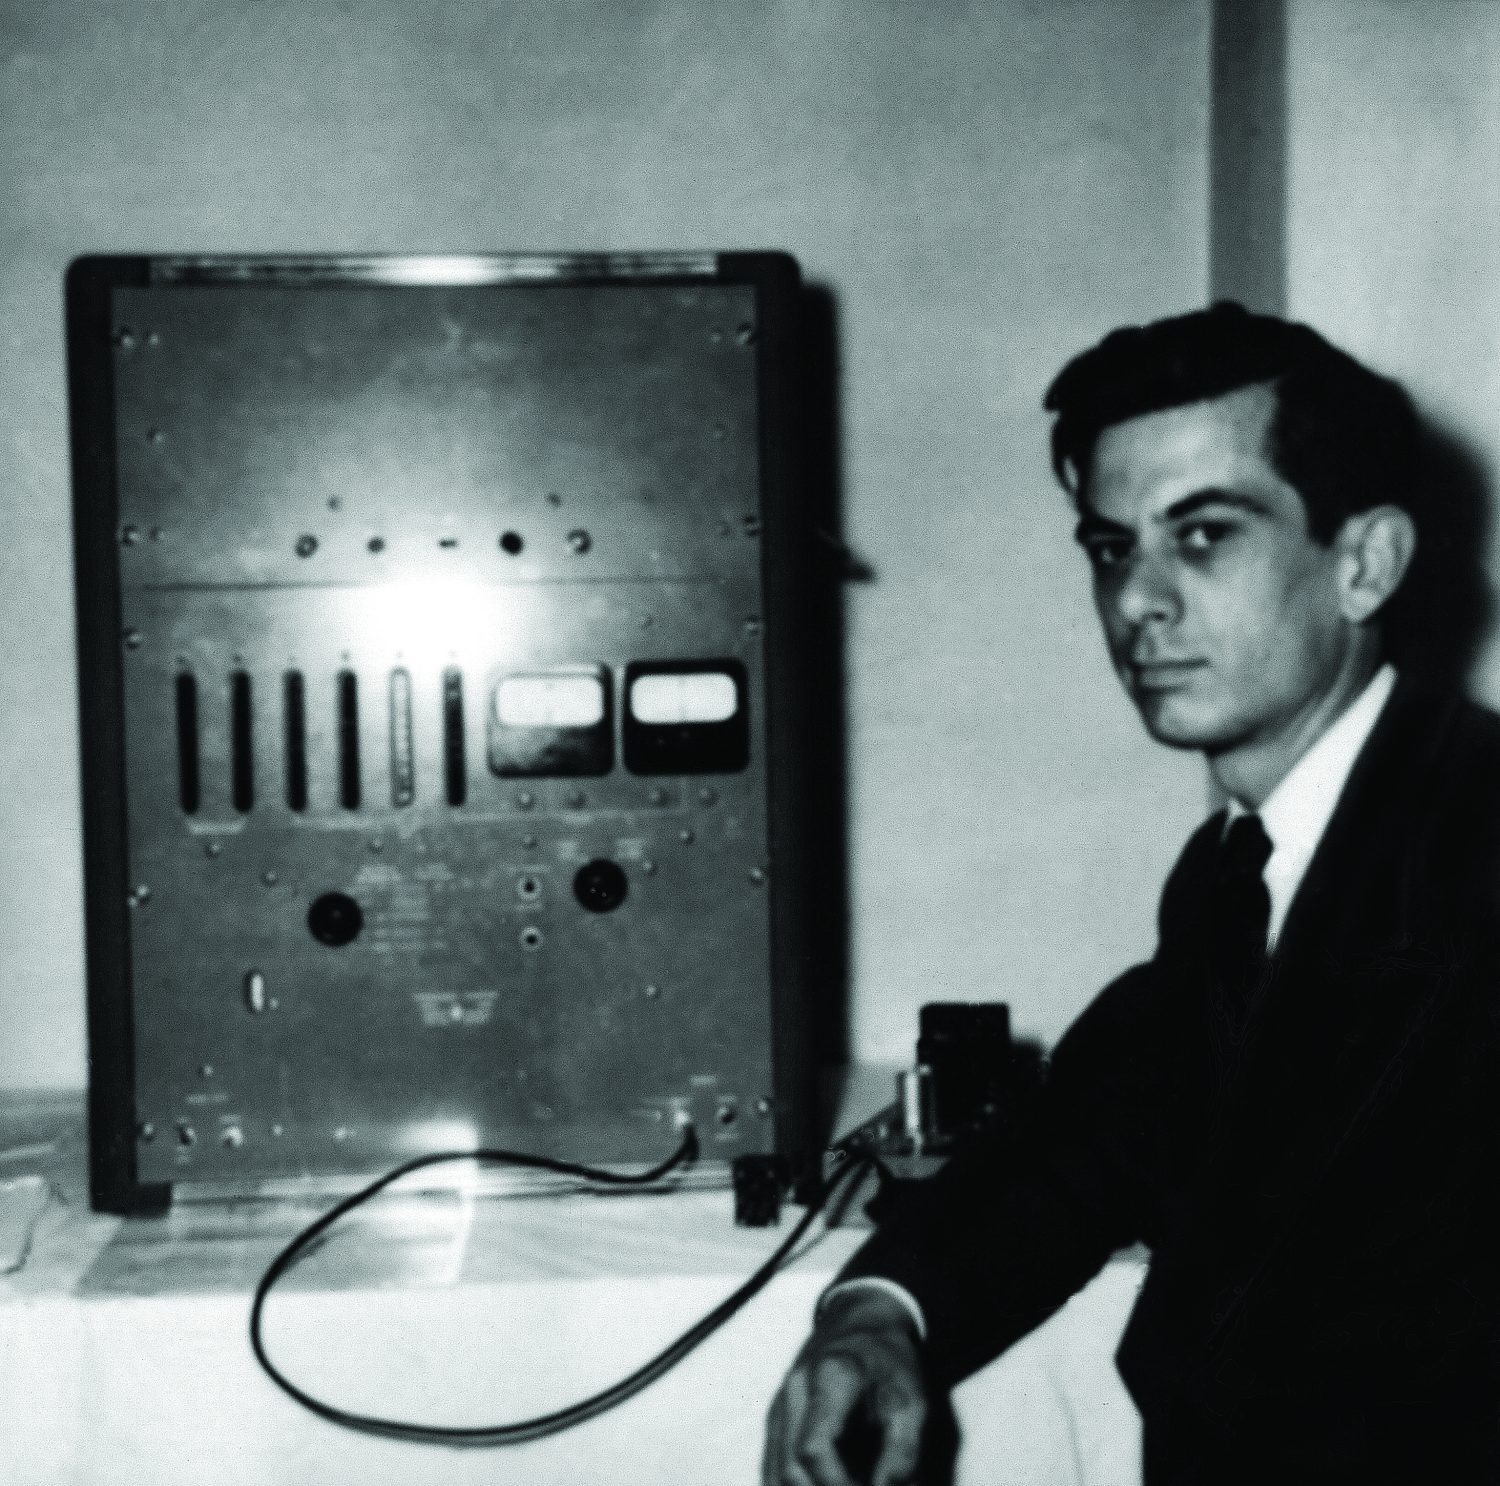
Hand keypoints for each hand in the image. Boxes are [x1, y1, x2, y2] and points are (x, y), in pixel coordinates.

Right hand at [762, 1287, 927, 1485]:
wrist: (862, 1321)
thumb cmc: (889, 1359)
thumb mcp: (913, 1399)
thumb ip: (903, 1452)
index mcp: (830, 1377)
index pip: (813, 1448)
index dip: (836, 1485)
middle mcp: (795, 1389)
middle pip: (791, 1467)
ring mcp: (780, 1402)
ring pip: (776, 1472)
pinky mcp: (776, 1415)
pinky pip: (772, 1466)